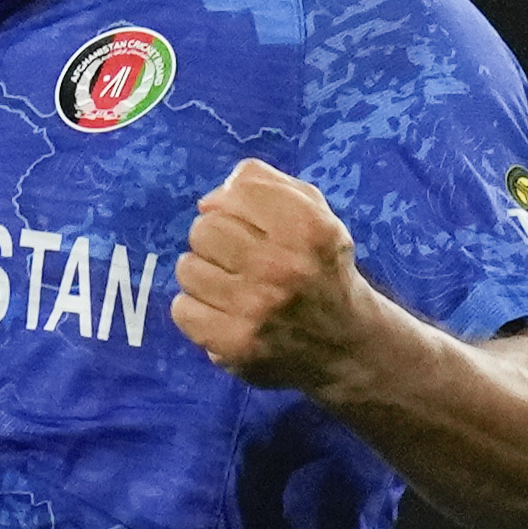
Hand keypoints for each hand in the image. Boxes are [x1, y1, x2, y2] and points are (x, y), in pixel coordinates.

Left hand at [172, 159, 399, 396]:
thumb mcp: (315, 214)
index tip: (242, 220)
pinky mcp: (234, 343)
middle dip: (215, 239)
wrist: (345, 343)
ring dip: (203, 274)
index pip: (239, 190)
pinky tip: (222, 311)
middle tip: (235, 257)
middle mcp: (281, 266)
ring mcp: (256, 308)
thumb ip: (265, 185)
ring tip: (229, 285)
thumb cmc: (320, 268)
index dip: (233, 202)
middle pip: (204, 229)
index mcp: (307, 228)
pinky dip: (196, 309)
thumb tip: (207, 201)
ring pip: (187, 268)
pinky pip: (182, 309)